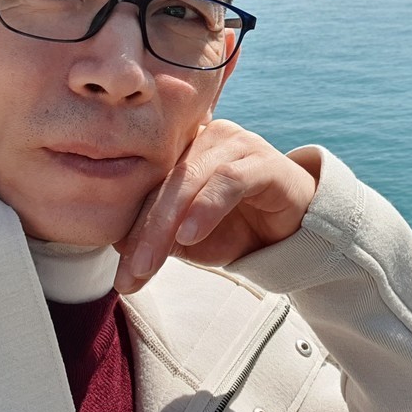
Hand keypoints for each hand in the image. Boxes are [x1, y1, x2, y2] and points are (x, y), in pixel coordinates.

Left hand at [113, 120, 318, 293]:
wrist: (295, 233)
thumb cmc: (237, 228)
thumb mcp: (190, 238)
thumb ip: (157, 234)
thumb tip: (117, 241)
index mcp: (185, 147)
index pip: (149, 184)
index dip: (131, 227)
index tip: (123, 275)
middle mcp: (209, 136)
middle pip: (166, 180)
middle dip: (146, 230)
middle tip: (134, 272)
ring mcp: (237, 143)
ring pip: (190, 178)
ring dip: (167, 222)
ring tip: (152, 261)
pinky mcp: (264, 160)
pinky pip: (229, 179)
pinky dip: (206, 207)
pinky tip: (190, 234)